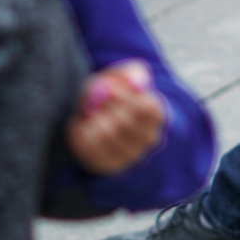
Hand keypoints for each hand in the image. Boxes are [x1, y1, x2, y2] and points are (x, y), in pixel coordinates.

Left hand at [67, 60, 165, 175]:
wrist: (102, 117)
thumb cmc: (113, 93)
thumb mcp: (121, 76)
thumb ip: (131, 74)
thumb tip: (137, 82)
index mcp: (156, 115)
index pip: (146, 108)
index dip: (124, 95)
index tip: (107, 86)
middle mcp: (149, 139)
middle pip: (124, 124)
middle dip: (104, 108)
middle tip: (93, 99)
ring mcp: (131, 155)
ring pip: (106, 137)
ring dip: (93, 120)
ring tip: (90, 112)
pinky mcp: (110, 165)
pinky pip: (91, 149)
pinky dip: (82, 134)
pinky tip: (83, 125)